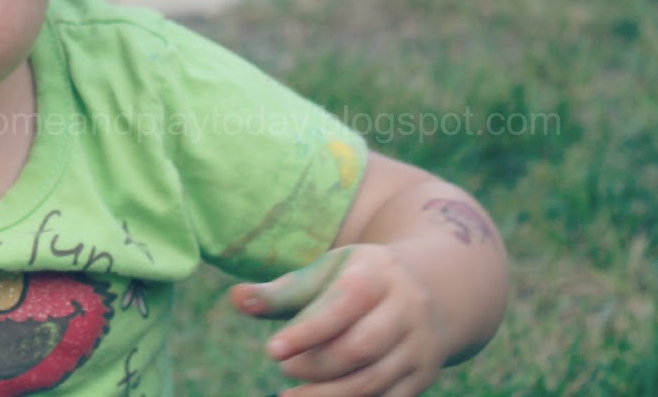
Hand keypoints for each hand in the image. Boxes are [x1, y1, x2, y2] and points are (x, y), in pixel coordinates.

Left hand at [229, 245, 447, 396]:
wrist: (422, 293)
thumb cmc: (352, 282)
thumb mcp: (321, 275)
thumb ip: (278, 292)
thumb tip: (235, 299)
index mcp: (378, 273)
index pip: (344, 303)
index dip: (307, 330)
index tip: (271, 351)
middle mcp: (406, 308)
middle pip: (360, 347)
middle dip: (316, 364)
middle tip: (283, 368)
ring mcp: (419, 346)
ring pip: (373, 380)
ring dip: (327, 395)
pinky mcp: (421, 376)